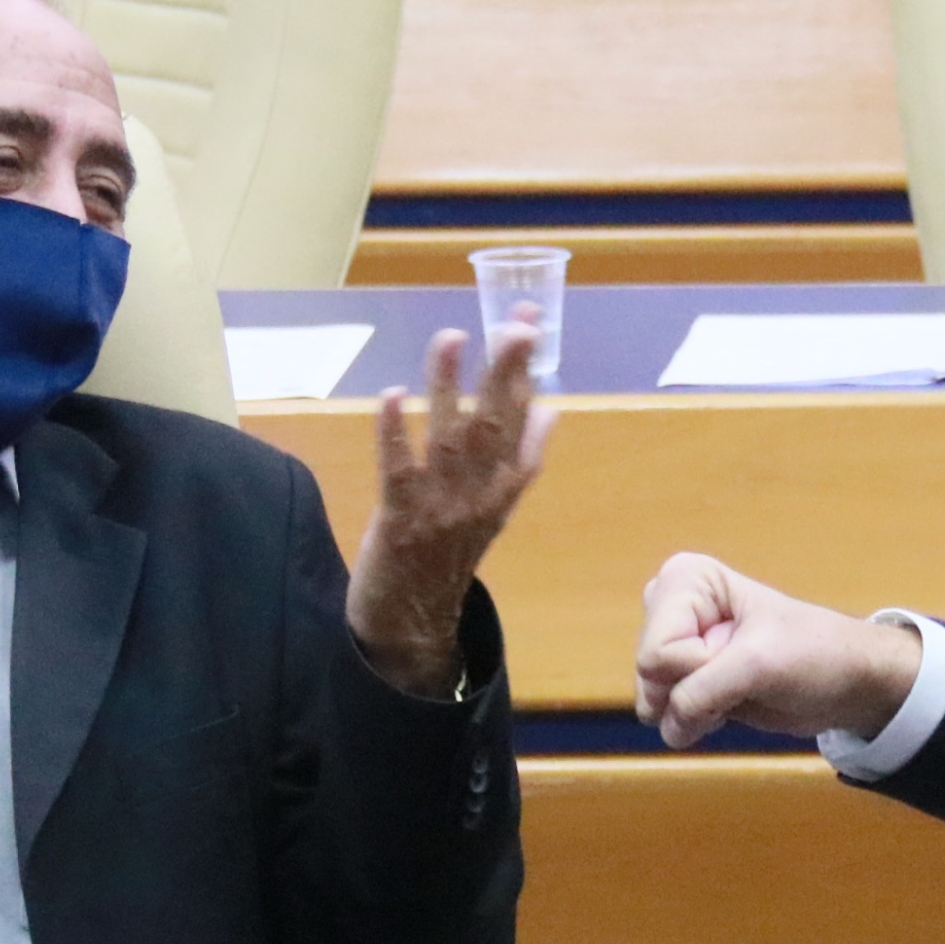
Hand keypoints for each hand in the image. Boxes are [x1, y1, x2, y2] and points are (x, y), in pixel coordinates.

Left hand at [345, 323, 552, 698]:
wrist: (413, 621)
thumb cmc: (448, 552)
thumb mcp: (496, 506)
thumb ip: (523, 457)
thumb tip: (551, 408)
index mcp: (504, 487)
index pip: (522, 419)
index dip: (525, 370)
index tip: (529, 322)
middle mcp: (480, 495)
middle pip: (495, 424)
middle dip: (505, 371)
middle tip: (515, 323)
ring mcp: (441, 508)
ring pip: (449, 439)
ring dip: (448, 388)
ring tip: (452, 339)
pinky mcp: (400, 521)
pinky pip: (398, 472)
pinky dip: (395, 434)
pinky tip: (393, 396)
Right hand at [634, 554, 922, 749]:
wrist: (848, 681)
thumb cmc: (814, 655)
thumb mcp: (758, 665)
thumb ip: (701, 690)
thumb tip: (665, 726)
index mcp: (685, 580)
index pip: (657, 652)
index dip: (697, 667)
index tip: (739, 656)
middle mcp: (671, 607)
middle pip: (649, 675)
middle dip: (693, 690)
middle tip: (740, 676)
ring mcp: (677, 644)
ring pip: (654, 699)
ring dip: (697, 709)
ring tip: (738, 688)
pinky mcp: (686, 678)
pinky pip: (667, 715)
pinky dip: (699, 719)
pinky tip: (730, 702)